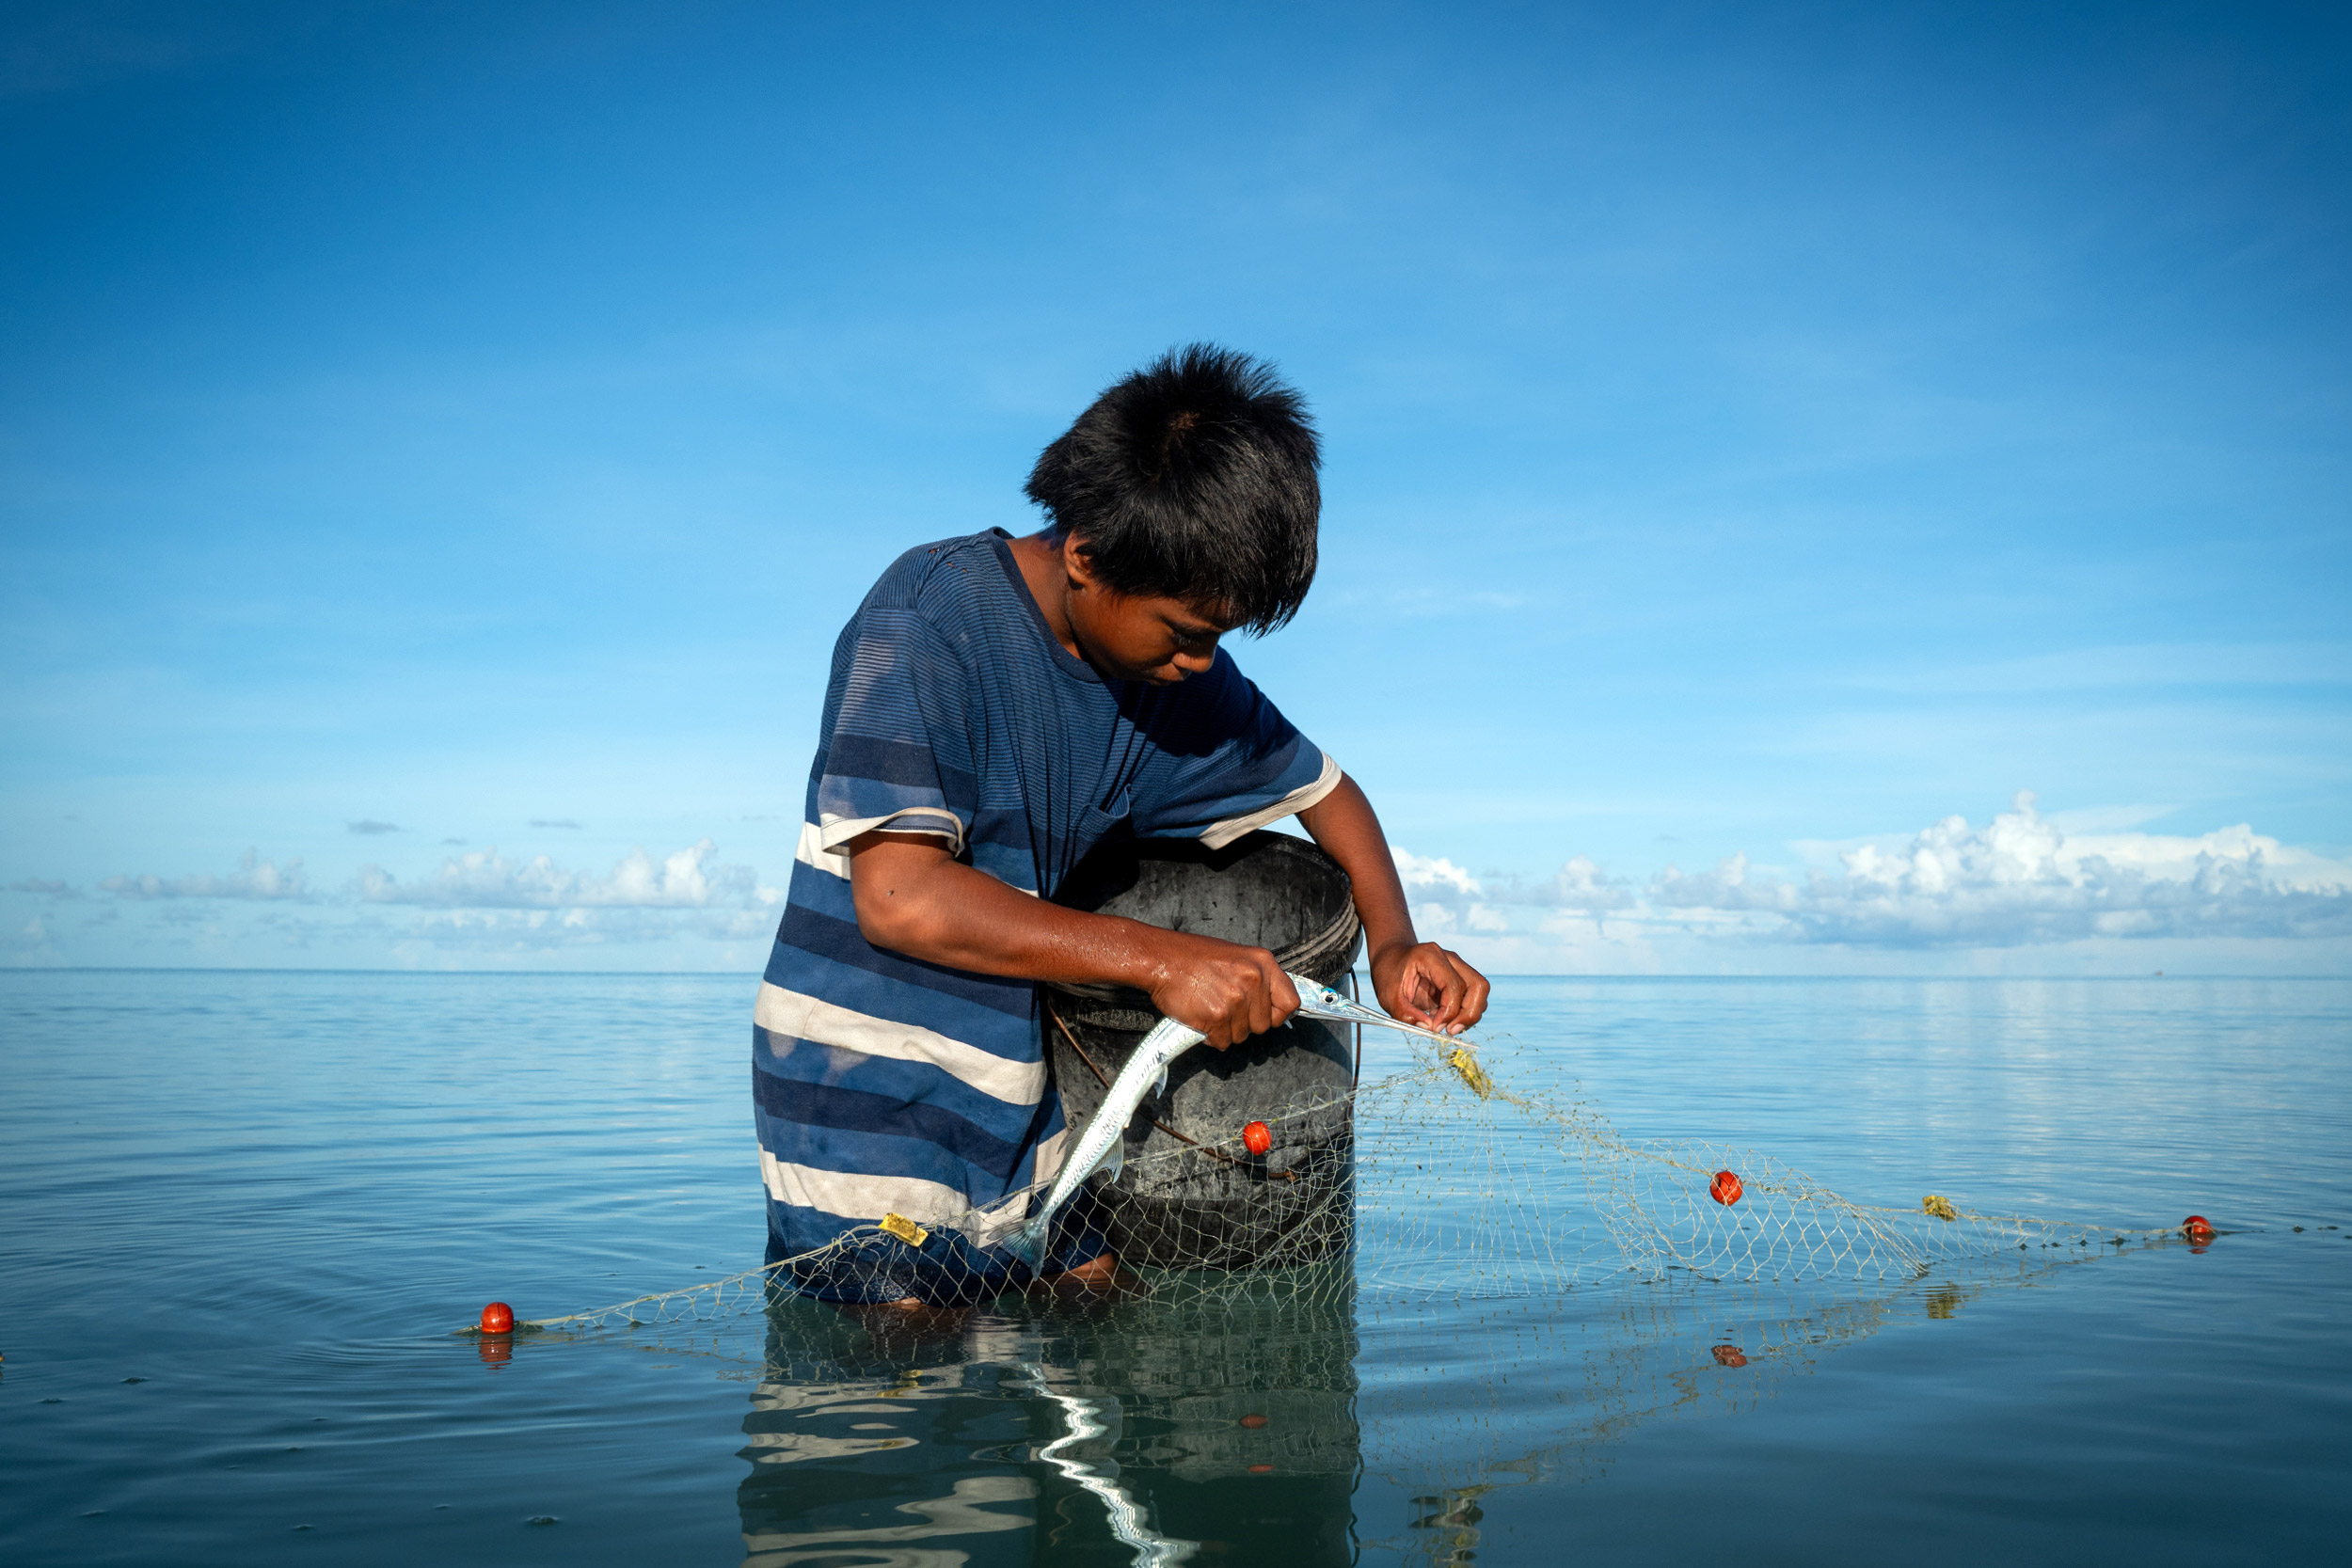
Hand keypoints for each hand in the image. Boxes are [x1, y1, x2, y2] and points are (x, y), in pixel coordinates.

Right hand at [1144, 934, 1299, 1049]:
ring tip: (1211, 1009)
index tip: (1268, 1016)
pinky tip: (1202, 1019)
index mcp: (1263, 963)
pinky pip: (1222, 1042)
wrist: (1162, 960)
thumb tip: (1271, 1004)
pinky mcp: (1217, 1017)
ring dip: (1227, 1030)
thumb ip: (1258, 978)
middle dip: (1247, 1024)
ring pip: (1242, 1036)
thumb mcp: (1238, 957)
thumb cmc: (1195, 957)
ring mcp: (1235, 1000)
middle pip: (1264, 1025)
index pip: (1290, 1002)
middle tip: (1227, 1010)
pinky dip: (1212, 1037)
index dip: (1279, 1014)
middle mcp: (1253, 981)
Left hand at [1370, 940, 1489, 1034]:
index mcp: (1430, 956)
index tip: (1435, 1027)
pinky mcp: (1459, 977)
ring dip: (1469, 1014)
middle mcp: (1450, 958)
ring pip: (1480, 991)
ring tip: (1448, 1027)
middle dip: (1469, 1014)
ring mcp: (1457, 966)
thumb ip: (1405, 1013)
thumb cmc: (1388, 974)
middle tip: (1450, 1031)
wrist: (1391, 958)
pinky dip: (1465, 1012)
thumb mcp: (1388, 996)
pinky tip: (1447, 1020)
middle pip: (1478, 985)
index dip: (1449, 1011)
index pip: (1454, 985)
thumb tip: (1430, 1028)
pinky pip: (1472, 997)